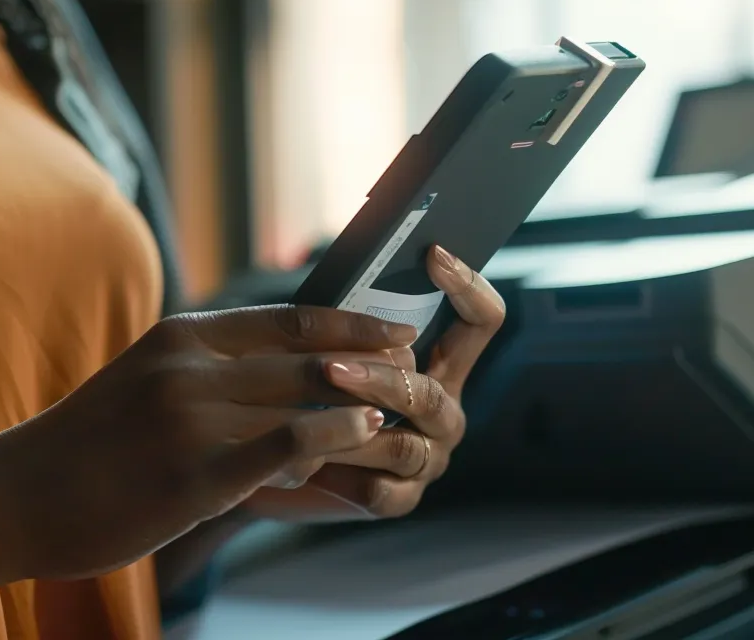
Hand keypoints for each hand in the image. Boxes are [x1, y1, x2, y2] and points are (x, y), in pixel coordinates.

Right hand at [0, 305, 416, 582]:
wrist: (10, 495)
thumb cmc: (81, 450)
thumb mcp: (143, 387)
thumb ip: (209, 379)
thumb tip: (283, 390)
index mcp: (180, 338)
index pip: (288, 319)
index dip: (351, 325)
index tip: (395, 334)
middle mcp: (189, 367)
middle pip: (309, 357)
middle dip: (374, 368)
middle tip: (421, 374)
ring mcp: (191, 419)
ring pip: (306, 400)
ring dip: (362, 411)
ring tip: (403, 419)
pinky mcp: (193, 474)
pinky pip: (284, 446)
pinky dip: (333, 440)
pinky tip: (360, 442)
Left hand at [240, 246, 505, 521]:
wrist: (272, 463)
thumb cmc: (306, 389)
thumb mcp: (332, 346)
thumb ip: (353, 321)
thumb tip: (351, 270)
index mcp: (442, 365)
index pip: (481, 321)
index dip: (468, 286)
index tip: (434, 254)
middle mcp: (445, 412)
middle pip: (432, 393)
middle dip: (380, 379)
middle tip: (329, 369)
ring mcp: (428, 458)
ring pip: (406, 446)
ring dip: (357, 431)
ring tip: (311, 420)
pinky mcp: (400, 499)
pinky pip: (383, 490)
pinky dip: (346, 477)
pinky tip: (311, 462)